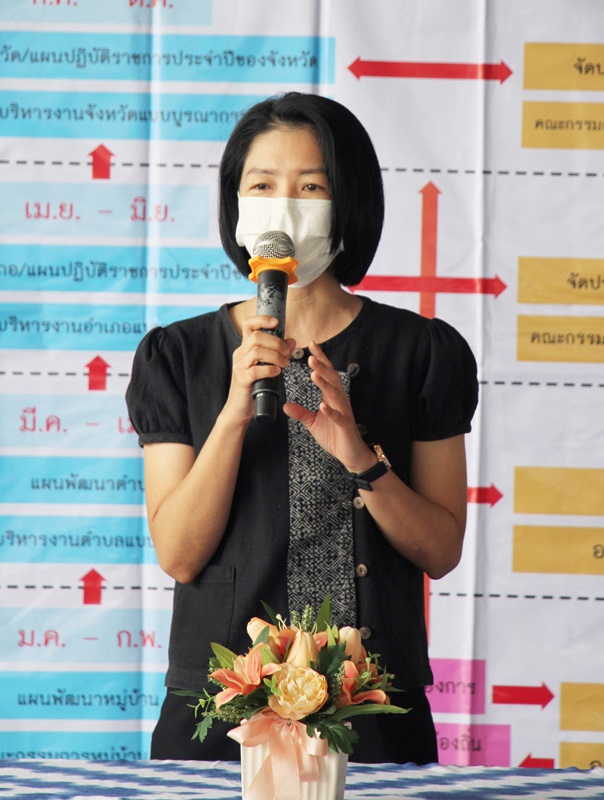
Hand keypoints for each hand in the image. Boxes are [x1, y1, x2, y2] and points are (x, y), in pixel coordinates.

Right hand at [225, 315, 293, 422]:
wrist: (240, 409)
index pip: (248, 324)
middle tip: (288, 353)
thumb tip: (292, 340)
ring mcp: (239, 367)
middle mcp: (240, 354)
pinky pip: (255, 370)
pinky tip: (277, 372)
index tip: (277, 322)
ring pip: (256, 351)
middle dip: (276, 342)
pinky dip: (269, 369)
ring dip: (276, 356)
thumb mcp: (269, 366)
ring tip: (285, 364)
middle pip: (256, 336)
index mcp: (246, 348)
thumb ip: (279, 353)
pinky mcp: (242, 380)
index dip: (261, 319)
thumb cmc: (256, 386)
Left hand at [283, 340, 375, 471]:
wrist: (351, 453)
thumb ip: (301, 412)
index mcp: (331, 397)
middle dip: (322, 367)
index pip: (326, 373)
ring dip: (325, 384)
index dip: (320, 359)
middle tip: (310, 356)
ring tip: (314, 374)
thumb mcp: (313, 422)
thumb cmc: (334, 435)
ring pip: (335, 395)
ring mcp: (343, 413)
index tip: (311, 344)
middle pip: (332, 379)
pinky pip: (338, 417)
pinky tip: (323, 406)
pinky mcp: (345, 426)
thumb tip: (285, 405)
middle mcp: (339, 401)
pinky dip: (330, 411)